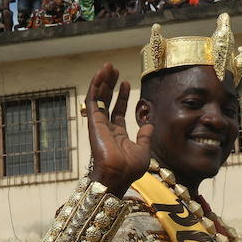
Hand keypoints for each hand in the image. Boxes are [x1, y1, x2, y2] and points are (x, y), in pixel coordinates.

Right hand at [84, 62, 151, 194]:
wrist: (118, 175)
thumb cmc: (129, 169)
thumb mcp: (143, 150)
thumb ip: (144, 137)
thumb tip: (149, 125)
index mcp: (118, 134)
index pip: (118, 110)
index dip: (122, 96)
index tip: (126, 83)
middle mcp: (107, 127)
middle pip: (107, 100)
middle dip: (111, 84)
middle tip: (114, 69)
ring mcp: (99, 124)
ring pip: (99, 97)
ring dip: (102, 81)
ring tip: (108, 67)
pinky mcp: (94, 121)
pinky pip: (93, 100)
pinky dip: (96, 86)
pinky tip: (100, 74)